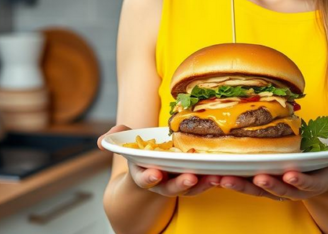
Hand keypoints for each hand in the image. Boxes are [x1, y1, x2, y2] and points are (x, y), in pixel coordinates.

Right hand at [97, 124, 220, 196]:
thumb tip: (103, 140)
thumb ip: (117, 140)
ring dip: (202, 184)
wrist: (154, 172)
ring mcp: (178, 184)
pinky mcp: (195, 182)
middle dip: (180, 184)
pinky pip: (204, 183)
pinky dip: (214, 180)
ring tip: (213, 178)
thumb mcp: (127, 145)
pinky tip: (224, 173)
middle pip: (170, 187)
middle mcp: (162, 183)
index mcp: (144, 174)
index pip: (144, 178)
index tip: (155, 174)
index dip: (148, 177)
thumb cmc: (142, 155)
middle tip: (190, 178)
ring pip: (191, 188)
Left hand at [219, 146, 327, 201]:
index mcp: (310, 182)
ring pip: (254, 190)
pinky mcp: (256, 183)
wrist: (310, 179)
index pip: (305, 183)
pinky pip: (241, 183)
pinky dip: (227, 180)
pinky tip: (213, 174)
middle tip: (256, 177)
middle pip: (276, 190)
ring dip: (239, 186)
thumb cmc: (323, 165)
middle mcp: (290, 188)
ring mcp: (272, 187)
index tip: (291, 173)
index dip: (298, 180)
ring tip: (224, 179)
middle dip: (266, 184)